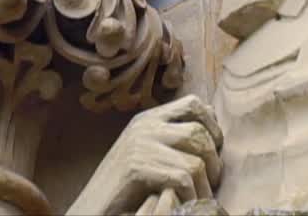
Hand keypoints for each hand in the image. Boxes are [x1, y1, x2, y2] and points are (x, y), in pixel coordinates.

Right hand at [67, 95, 223, 214]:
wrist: (92, 208)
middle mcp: (144, 127)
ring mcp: (139, 145)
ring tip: (201, 197)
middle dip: (214, 160)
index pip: (193, 103)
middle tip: (211, 181)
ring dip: (205, 184)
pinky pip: (182, 178)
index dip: (213, 125)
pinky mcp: (136, 168)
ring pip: (195, 160)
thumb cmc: (125, 187)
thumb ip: (172, 135)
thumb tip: (210, 118)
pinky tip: (186, 203)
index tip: (215, 150)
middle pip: (199, 133)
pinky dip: (191, 196)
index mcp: (148, 119)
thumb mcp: (148, 152)